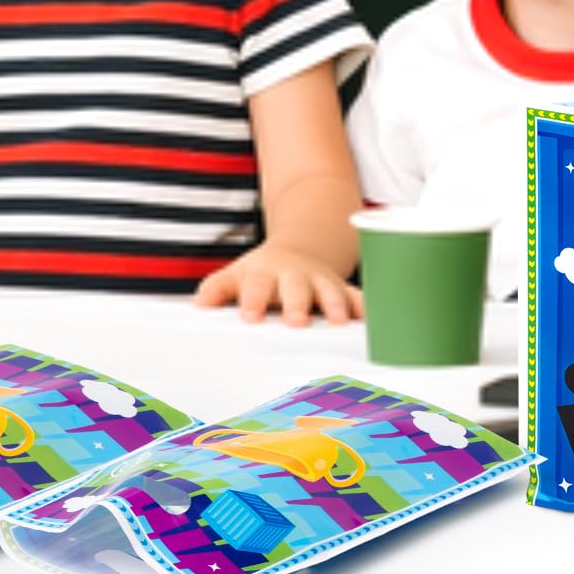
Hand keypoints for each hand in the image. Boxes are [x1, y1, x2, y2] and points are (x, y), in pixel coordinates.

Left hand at [193, 245, 363, 326]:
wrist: (298, 251)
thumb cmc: (260, 275)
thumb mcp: (235, 276)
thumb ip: (216, 290)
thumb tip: (198, 306)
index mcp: (264, 274)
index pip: (255, 286)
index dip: (253, 300)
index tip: (250, 316)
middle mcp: (294, 275)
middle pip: (295, 288)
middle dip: (297, 303)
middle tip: (297, 322)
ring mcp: (320, 280)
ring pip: (330, 290)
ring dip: (336, 304)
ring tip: (339, 321)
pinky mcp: (343, 289)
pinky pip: (358, 297)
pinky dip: (366, 308)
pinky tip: (374, 322)